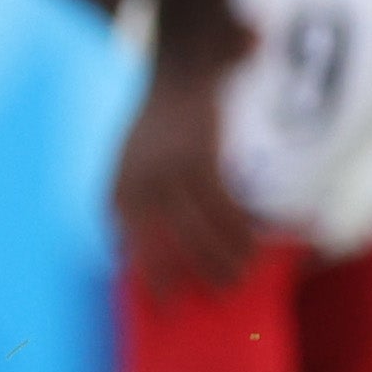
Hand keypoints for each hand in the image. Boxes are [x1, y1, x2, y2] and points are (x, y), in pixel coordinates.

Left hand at [112, 48, 258, 294]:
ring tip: (235, 283)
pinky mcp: (200, 156)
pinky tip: (254, 249)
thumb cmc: (160, 125)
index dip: (140, 266)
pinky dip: (238, 229)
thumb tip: (124, 251)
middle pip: (158, 238)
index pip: (123, 233)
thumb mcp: (131, 161)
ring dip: (218, 257)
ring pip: (195, 224)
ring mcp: (167, 166)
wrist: (180, 68)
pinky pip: (221, 204)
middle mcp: (137, 175)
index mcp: (118, 180)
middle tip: (198, 304)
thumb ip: (133, 200)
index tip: (155, 299)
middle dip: (177, 273)